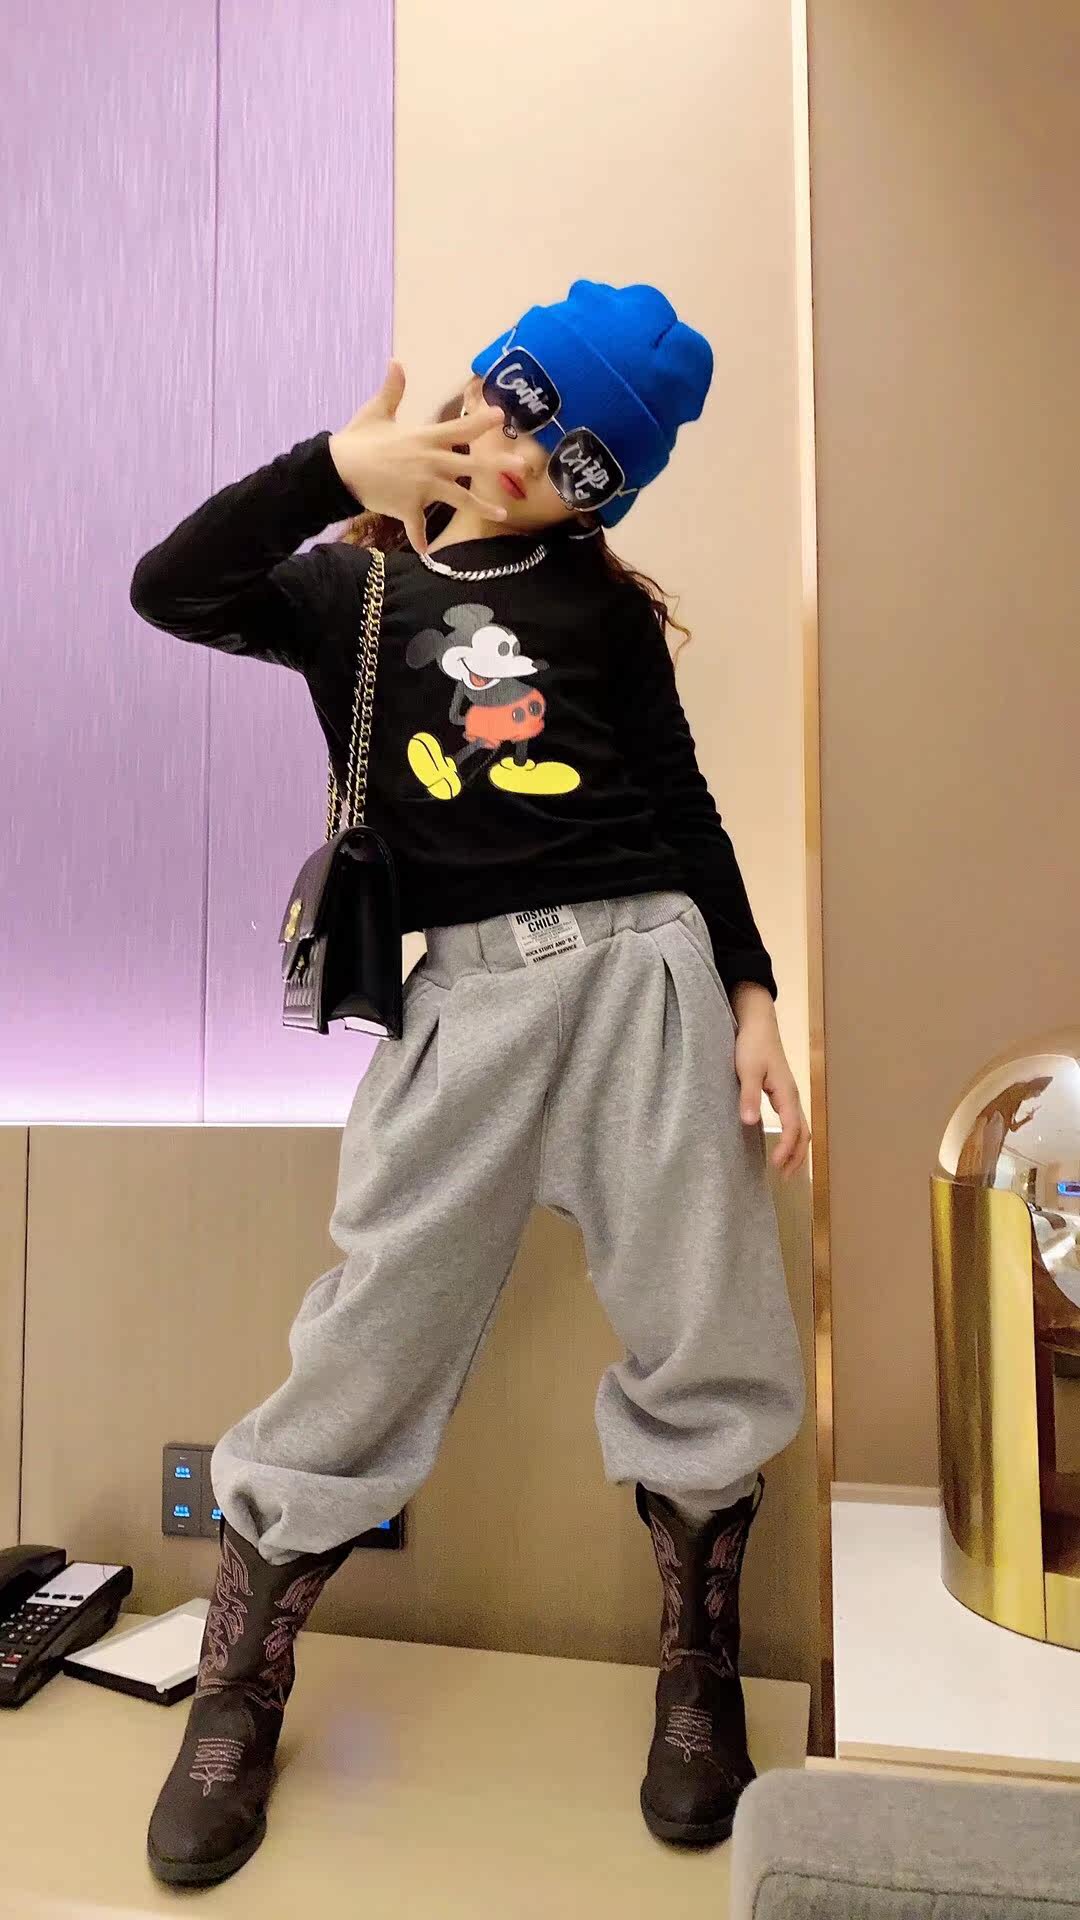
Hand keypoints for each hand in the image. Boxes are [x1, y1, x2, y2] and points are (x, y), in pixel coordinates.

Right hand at [328, 361, 524, 554]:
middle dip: (498, 465)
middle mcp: (429, 462)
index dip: (481, 421)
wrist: (337, 469)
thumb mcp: (376, 412)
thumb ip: (392, 390)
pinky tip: (426, 552)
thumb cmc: (357, 440)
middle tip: (522, 466)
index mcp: (424, 438)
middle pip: (470, 464)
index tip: (501, 416)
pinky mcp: (409, 507)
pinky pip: (418, 526)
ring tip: (503, 514)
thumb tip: (397, 362)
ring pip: (459, 498)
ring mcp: (422, 487)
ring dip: (481, 507)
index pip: (459, 428)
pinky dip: (420, 539)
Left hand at [730, 985, 810, 1177]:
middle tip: (784, 1176)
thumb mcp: (747, 1069)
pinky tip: (781, 1146)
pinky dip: (793, 1139)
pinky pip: (795, 1122)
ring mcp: (790, 1095)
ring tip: (786, 1169)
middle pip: (804, 1133)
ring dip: (797, 1150)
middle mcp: (793, 1096)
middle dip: (797, 1156)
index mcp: (786, 1092)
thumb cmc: (752, 1045)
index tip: (777, 1164)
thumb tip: (750, 1121)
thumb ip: (748, 1095)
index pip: (793, 1127)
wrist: (758, 1024)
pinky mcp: (783, 1093)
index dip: (787, 1148)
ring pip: (802, 1128)